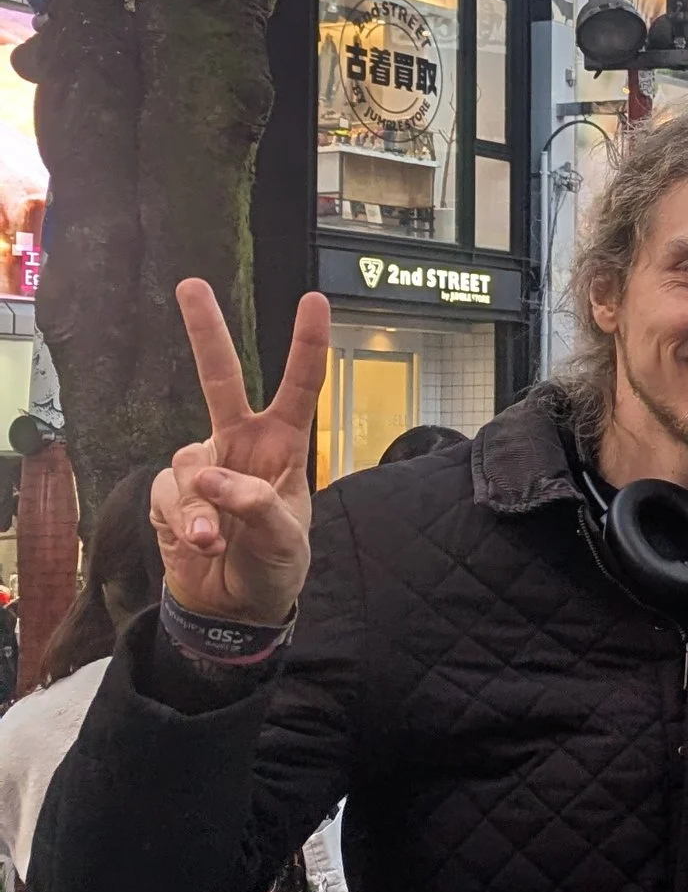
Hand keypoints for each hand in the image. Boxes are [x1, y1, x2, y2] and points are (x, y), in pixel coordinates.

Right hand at [151, 281, 329, 626]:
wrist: (234, 607)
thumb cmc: (273, 565)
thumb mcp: (285, 540)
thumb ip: (257, 506)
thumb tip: (212, 477)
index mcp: (283, 445)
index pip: (299, 387)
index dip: (306, 344)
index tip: (313, 299)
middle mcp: (240, 443)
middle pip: (221, 379)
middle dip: (205, 332)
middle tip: (190, 284)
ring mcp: (203, 466)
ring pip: (188, 455)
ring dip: (201, 501)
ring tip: (216, 538)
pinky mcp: (171, 493)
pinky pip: (170, 491)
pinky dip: (183, 518)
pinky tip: (199, 542)